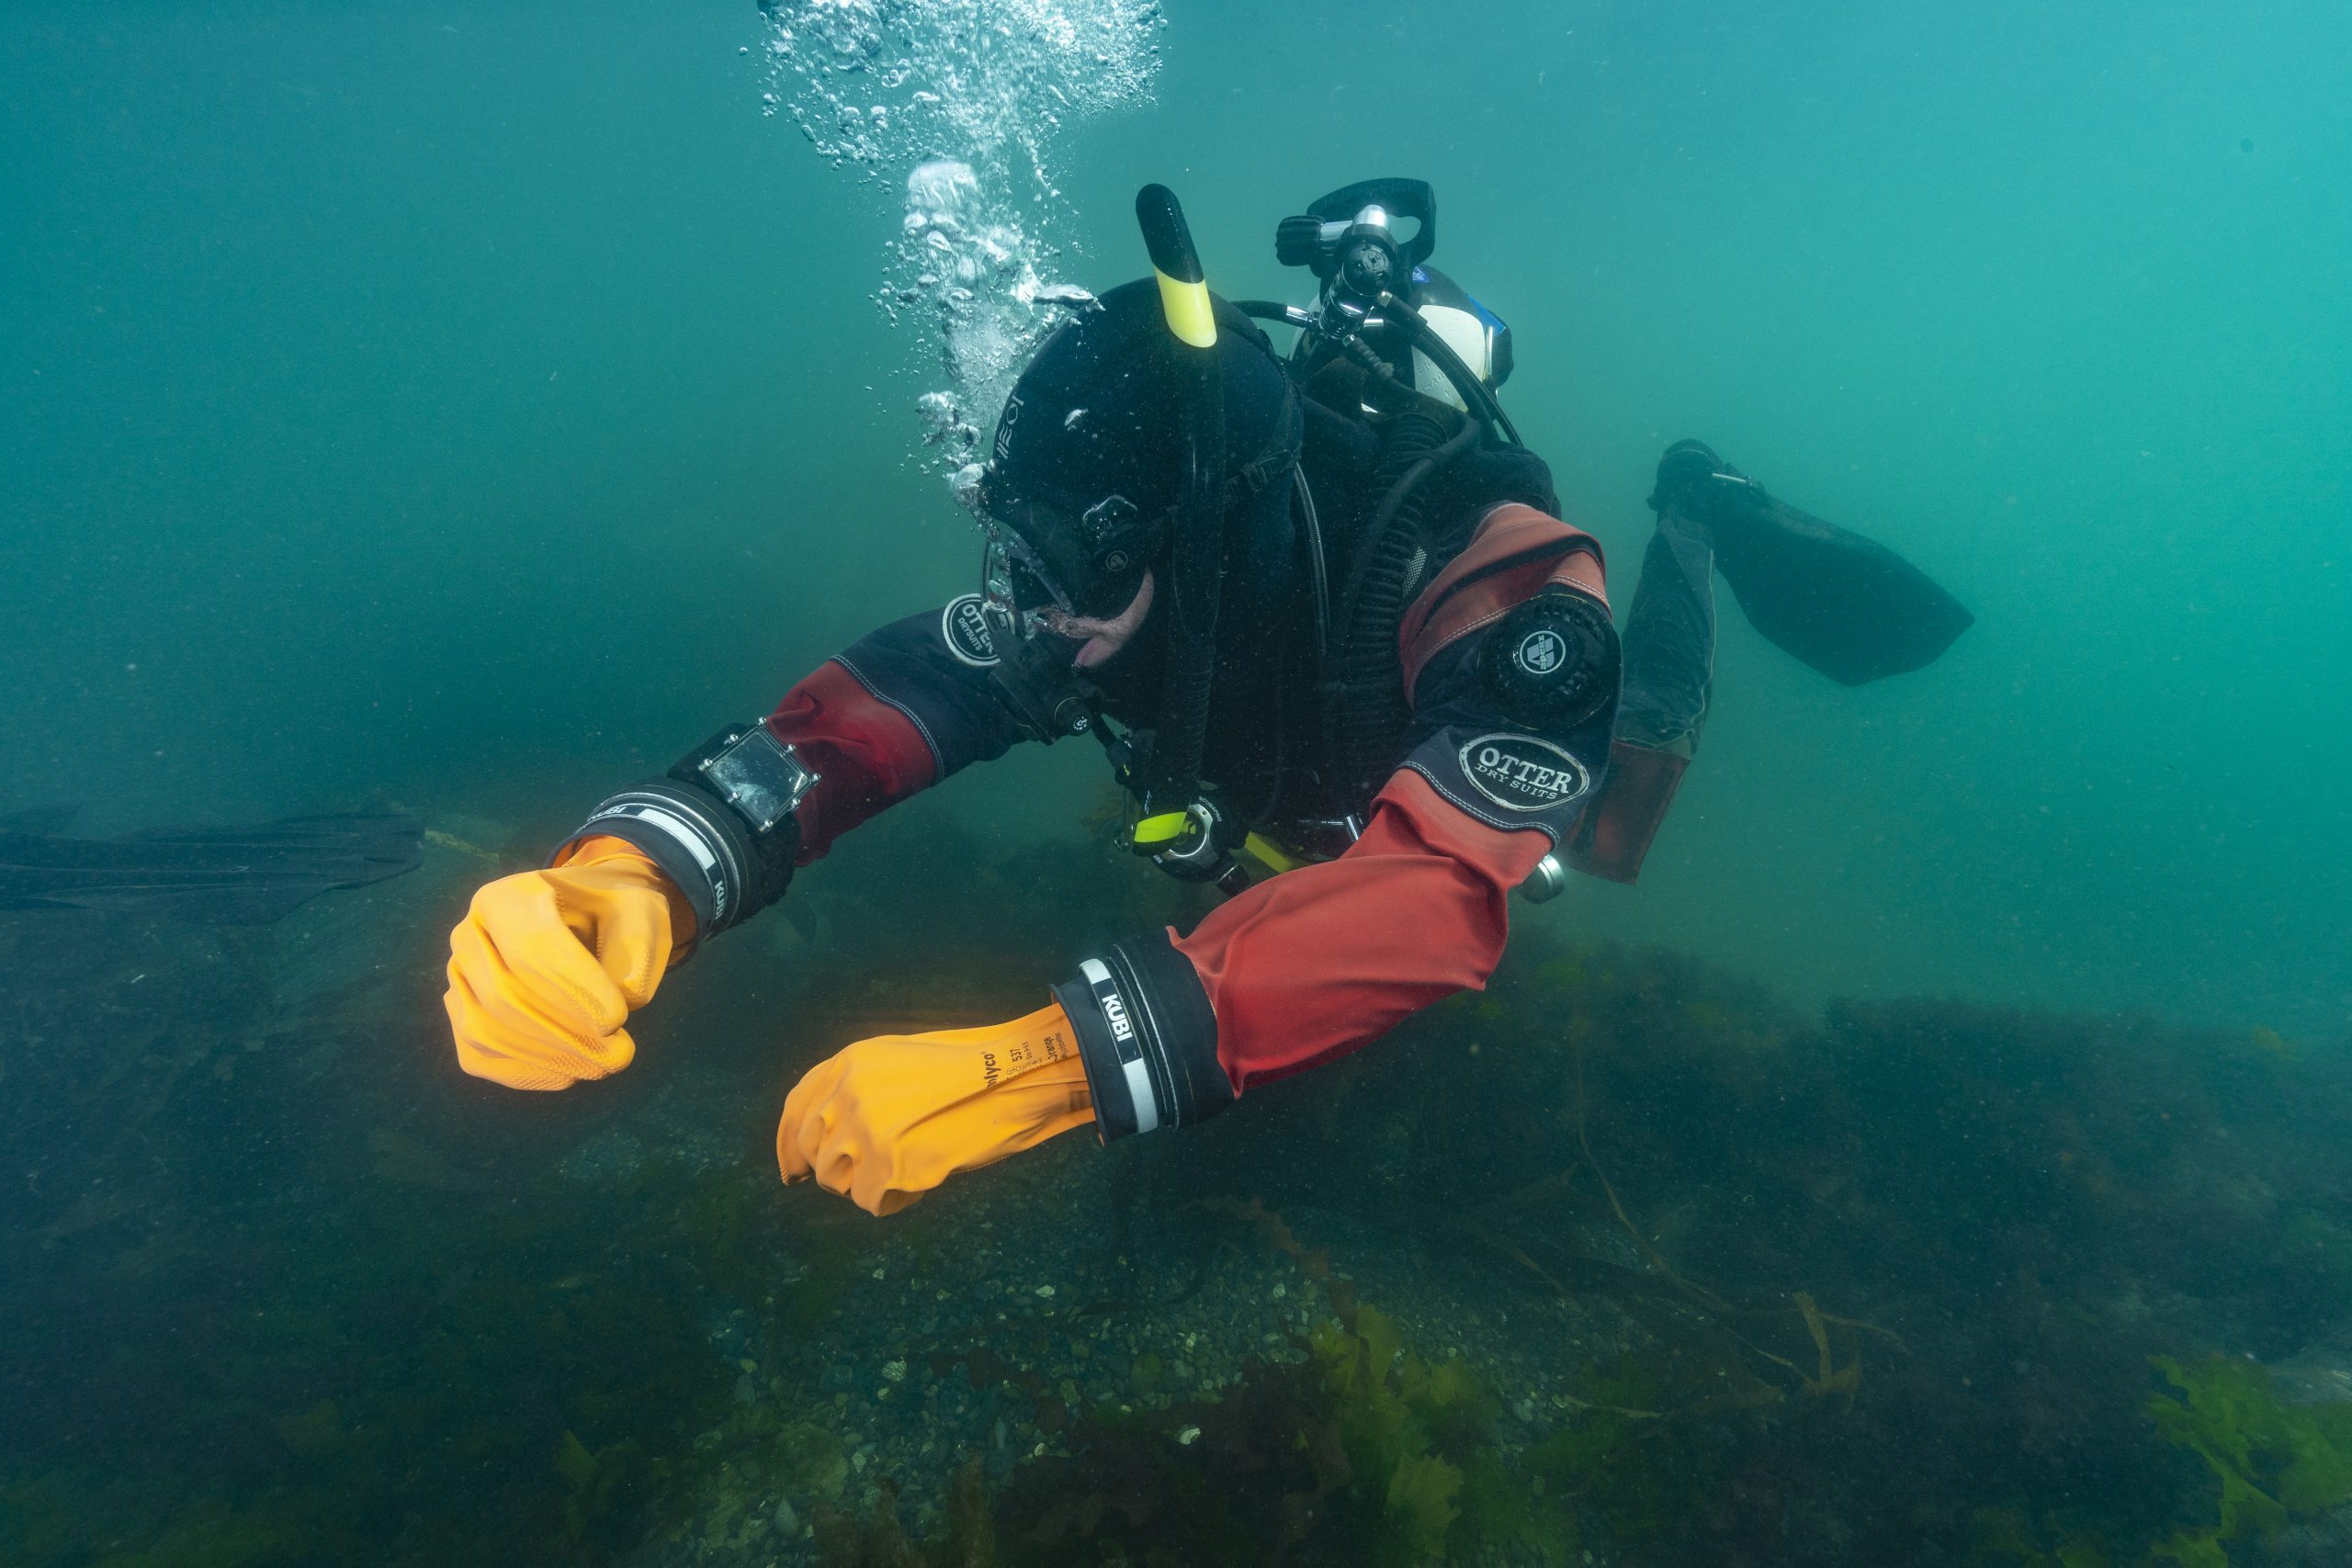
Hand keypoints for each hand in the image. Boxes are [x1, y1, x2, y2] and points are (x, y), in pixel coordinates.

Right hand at [442, 837, 691, 1089]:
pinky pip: (477, 1054)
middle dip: (565, 1035)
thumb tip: (623, 997)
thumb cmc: (612, 914)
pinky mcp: (461, 1012)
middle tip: (621, 1056)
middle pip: (503, 996)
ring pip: (485, 1030)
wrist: (586, 917)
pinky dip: (521, 1072)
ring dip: (546, 1059)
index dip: (572, 992)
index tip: (618, 1022)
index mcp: (508, 897)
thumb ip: (635, 950)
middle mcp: (469, 934)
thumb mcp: (639, 913)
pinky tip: (566, 1075)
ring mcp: (458, 976)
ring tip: (603, 1066)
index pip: (530, 950)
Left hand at [777, 1003, 1094, 1215]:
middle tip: (869, 1176)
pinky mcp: (886, 1164)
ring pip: (837, 1181)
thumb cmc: (969, 1071)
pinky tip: (919, 1184)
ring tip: (906, 1171)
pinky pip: (870, 1202)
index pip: (796, 1109)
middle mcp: (848, 1092)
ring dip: (867, 1185)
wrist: (1015, 1078)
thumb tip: (824, 1133)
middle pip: (814, 1151)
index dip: (789, 1146)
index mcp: (849, 1062)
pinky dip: (894, 1201)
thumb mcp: (898, 1060)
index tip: (793, 1171)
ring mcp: (865, 1129)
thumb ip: (857, 1087)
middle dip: (837, 1170)